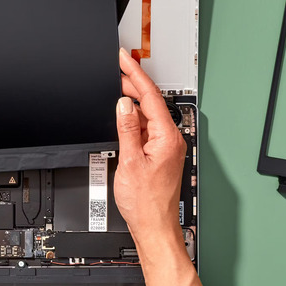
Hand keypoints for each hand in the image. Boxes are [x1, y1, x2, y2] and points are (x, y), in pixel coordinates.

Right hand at [114, 49, 203, 285]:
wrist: (153, 226)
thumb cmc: (146, 202)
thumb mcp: (129, 161)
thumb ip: (126, 128)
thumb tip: (123, 104)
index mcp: (167, 137)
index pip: (150, 96)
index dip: (134, 74)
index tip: (124, 59)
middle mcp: (170, 139)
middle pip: (150, 102)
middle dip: (132, 84)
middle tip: (115, 68)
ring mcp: (165, 146)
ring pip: (147, 115)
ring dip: (131, 102)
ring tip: (115, 89)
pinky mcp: (159, 153)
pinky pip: (145, 128)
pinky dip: (133, 119)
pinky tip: (122, 116)